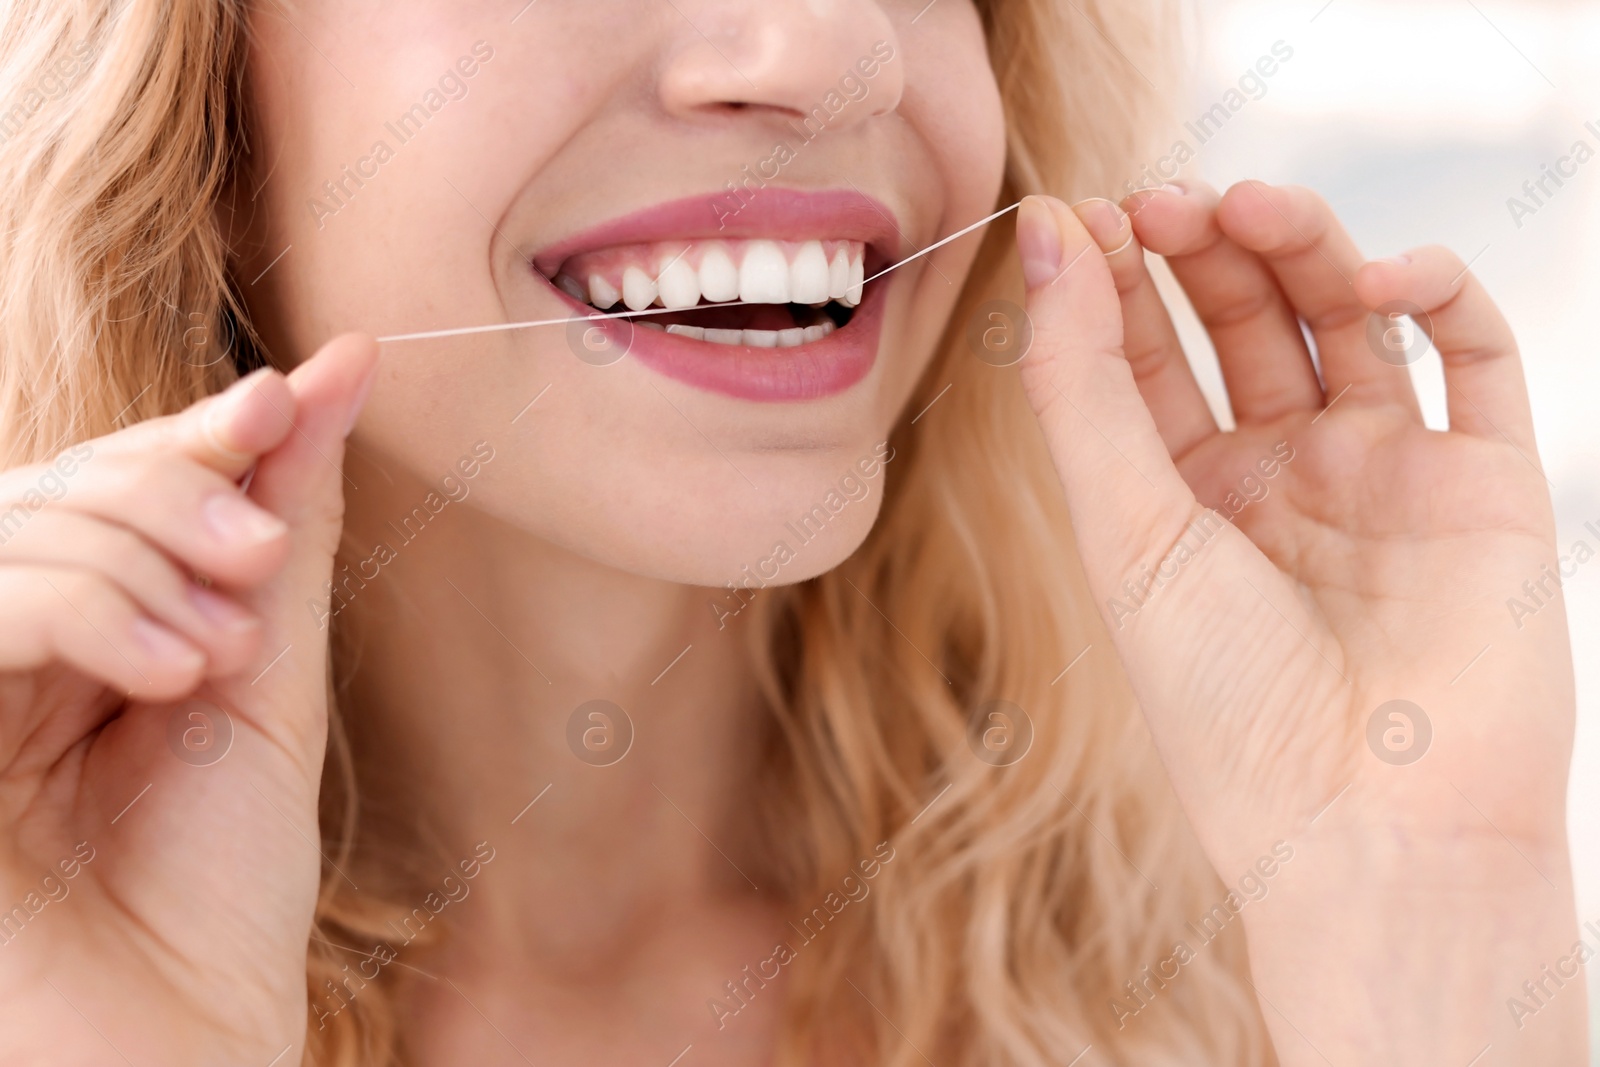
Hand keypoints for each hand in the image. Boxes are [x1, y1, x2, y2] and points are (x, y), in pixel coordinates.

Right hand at [0, 335, 376, 1065]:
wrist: (177, 1043)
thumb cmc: (218, 890)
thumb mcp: (270, 683)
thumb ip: (285, 529)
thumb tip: (341, 369)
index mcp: (80, 637)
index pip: (110, 483)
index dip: (189, 433)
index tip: (284, 397)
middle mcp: (4, 652)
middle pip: (55, 487)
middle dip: (167, 487)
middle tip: (257, 556)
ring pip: (12, 528)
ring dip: (133, 557)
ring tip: (222, 646)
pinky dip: (80, 606)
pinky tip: (170, 669)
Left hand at [1014, 182, 1582, 1062]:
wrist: (1374, 835)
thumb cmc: (1228, 706)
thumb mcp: (1127, 533)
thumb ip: (1081, 381)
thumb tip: (1039, 227)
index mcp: (1182, 498)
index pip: (1143, 355)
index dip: (1112, 279)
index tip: (1079, 212)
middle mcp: (1279, 476)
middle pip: (1239, 319)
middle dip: (1201, 246)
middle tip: (1165, 201)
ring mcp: (1382, 472)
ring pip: (1343, 315)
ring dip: (1301, 244)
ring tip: (1251, 208)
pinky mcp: (1483, 479)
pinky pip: (1469, 353)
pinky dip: (1431, 290)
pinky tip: (1376, 276)